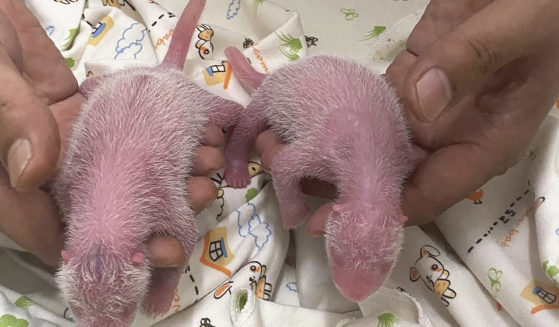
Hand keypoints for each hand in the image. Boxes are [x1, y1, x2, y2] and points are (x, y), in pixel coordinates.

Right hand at [0, 0, 221, 266]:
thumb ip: (11, 121)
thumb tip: (34, 174)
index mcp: (9, 180)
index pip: (52, 232)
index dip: (104, 248)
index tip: (154, 247)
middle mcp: (43, 170)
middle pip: (103, 207)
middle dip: (157, 210)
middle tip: (199, 193)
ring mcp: (70, 143)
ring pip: (125, 172)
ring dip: (172, 171)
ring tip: (207, 159)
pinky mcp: (89, 118)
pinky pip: (132, 136)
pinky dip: (166, 137)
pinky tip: (197, 133)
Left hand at [254, 0, 558, 230]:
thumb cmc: (544, 9)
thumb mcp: (520, 29)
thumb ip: (473, 60)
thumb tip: (420, 103)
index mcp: (485, 142)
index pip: (428, 195)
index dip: (380, 212)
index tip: (329, 219)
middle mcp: (450, 135)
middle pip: (390, 176)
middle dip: (342, 185)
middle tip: (287, 179)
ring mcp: (426, 107)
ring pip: (374, 142)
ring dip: (332, 151)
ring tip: (281, 151)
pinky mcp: (409, 77)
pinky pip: (370, 104)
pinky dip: (338, 112)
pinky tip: (303, 118)